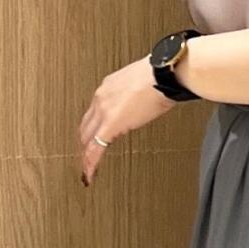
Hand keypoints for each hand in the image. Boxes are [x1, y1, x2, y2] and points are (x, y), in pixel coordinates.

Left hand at [78, 55, 175, 185]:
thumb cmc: (160, 76)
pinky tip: (90, 173)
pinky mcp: (111, 124)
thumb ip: (135, 97)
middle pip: (85, 126)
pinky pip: (95, 148)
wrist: (163, 74)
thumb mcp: (142, 85)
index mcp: (108, 87)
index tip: (94, 135)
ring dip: (86, 153)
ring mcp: (103, 110)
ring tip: (87, 168)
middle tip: (86, 156)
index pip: (94, 111)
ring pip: (87, 138)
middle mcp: (101, 97)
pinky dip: (90, 162)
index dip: (92, 127)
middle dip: (85, 142)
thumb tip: (142, 105)